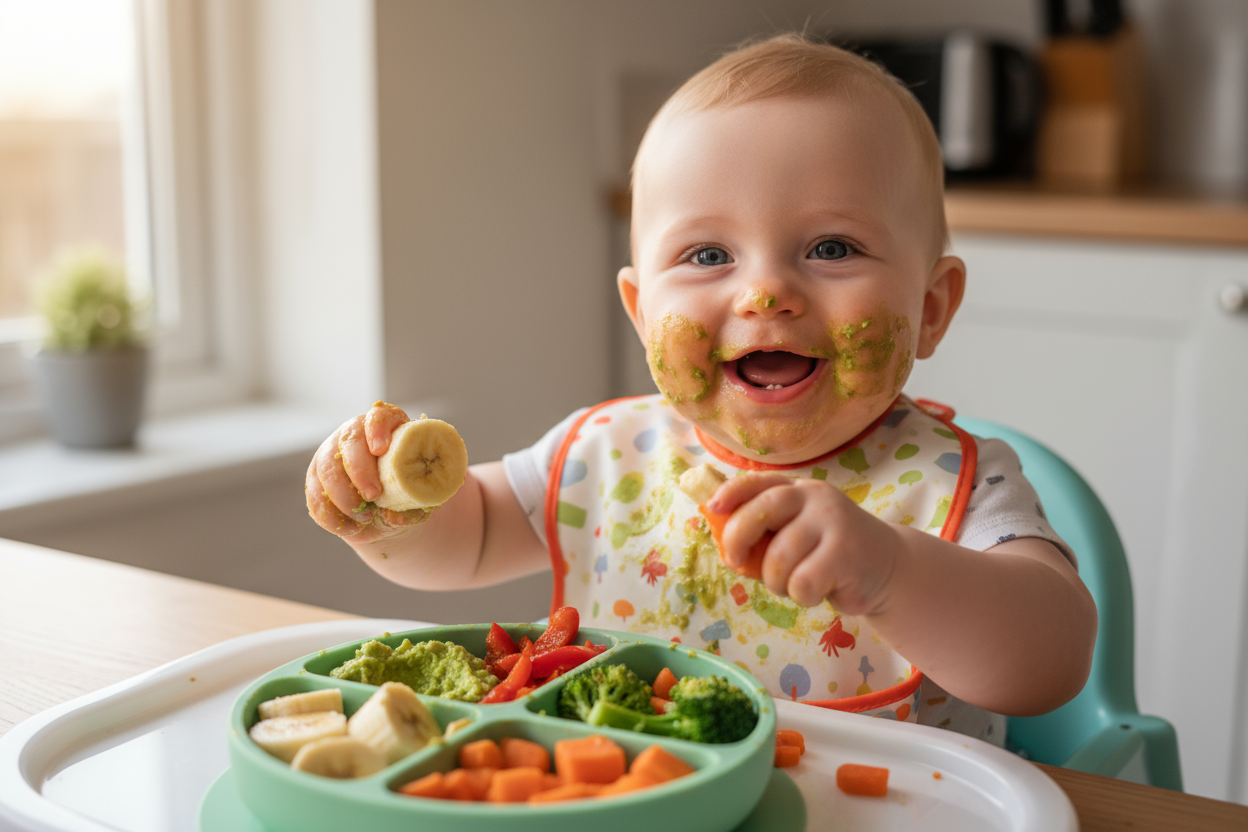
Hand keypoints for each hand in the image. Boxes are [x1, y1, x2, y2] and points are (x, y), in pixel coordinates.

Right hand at [305, 402, 427, 542]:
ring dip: (343, 496)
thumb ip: (412, 506)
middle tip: (373, 495)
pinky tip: (350, 527)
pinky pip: (314, 494)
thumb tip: (393, 516)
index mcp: (389, 430)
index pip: (381, 416)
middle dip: (359, 470)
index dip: (378, 429)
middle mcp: (357, 436)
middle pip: (350, 441)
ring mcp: (332, 454)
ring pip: (326, 468)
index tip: (381, 450)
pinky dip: (330, 514)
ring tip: (364, 519)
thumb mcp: (418, 499)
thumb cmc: (408, 496)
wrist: (388, 514)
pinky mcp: (316, 477)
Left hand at [708, 473, 902, 613]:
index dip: (732, 493)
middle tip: (735, 562)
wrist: (886, 566)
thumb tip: (726, 547)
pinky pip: (802, 582)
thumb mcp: (797, 534)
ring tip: (792, 584)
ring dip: (776, 581)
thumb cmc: (828, 553)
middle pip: (763, 510)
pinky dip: (801, 595)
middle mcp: (815, 499)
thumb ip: (767, 534)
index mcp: (798, 490)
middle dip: (738, 537)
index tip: (712, 508)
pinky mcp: (845, 553)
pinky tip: (816, 592)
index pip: (759, 482)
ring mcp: (832, 523)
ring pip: (779, 557)